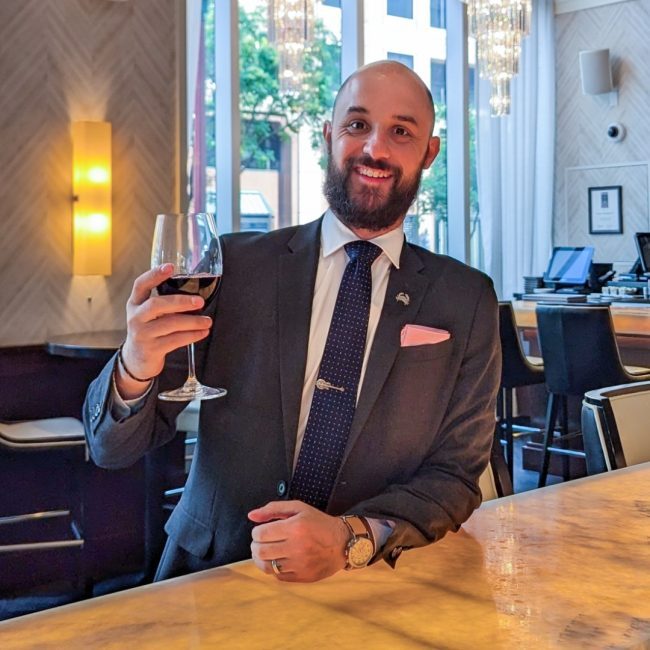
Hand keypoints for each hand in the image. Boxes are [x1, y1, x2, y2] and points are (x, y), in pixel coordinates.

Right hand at [117, 264, 212, 398]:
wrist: (137, 360)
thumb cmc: (149, 331)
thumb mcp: (148, 314)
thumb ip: (164, 303)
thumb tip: (194, 293)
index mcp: (135, 303)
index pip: (141, 285)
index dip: (154, 275)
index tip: (170, 267)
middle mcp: (135, 317)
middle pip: (156, 304)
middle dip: (180, 301)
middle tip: (199, 301)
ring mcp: (142, 334)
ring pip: (169, 324)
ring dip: (192, 322)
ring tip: (207, 321)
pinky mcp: (151, 349)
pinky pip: (175, 340)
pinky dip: (192, 336)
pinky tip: (202, 333)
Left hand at [248, 500, 348, 582]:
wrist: (342, 543)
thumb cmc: (319, 523)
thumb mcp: (298, 508)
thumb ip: (273, 509)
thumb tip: (251, 515)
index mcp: (295, 527)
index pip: (261, 534)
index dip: (256, 532)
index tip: (261, 531)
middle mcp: (296, 547)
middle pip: (261, 551)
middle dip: (256, 545)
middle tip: (261, 542)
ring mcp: (299, 564)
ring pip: (266, 566)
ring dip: (261, 558)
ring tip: (265, 552)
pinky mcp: (302, 577)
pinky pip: (278, 576)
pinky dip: (274, 568)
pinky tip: (279, 560)